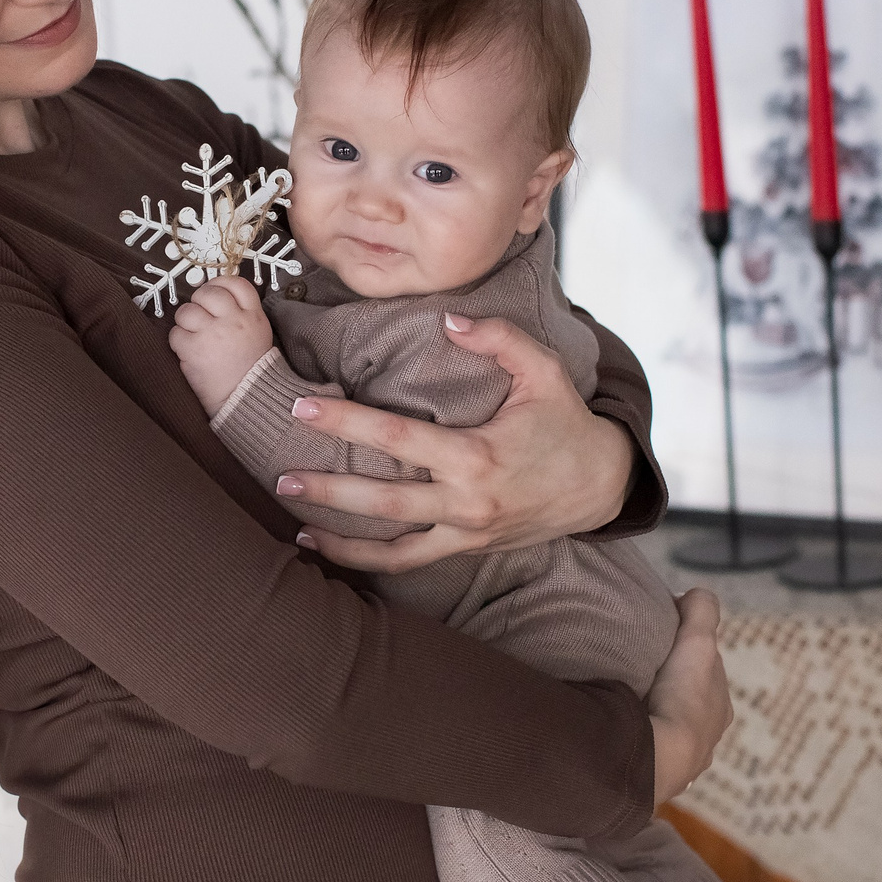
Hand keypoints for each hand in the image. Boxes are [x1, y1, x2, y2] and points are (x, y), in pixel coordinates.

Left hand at [168, 276, 275, 416]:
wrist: (246, 400)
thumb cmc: (250, 371)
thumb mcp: (259, 335)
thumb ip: (243, 314)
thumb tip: (219, 297)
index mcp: (253, 316)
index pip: (236, 284)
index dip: (220, 283)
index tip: (213, 290)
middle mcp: (233, 320)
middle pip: (208, 292)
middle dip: (199, 301)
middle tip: (199, 316)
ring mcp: (212, 333)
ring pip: (187, 311)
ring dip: (185, 321)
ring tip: (193, 335)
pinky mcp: (194, 349)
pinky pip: (175, 334)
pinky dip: (178, 342)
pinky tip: (188, 351)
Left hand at [284, 311, 633, 571]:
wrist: (601, 485)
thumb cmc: (566, 423)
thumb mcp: (544, 371)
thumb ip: (498, 339)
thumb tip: (448, 319)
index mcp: (478, 454)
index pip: (397, 438)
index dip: (346, 424)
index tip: (303, 409)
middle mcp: (467, 500)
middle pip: (384, 499)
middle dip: (329, 489)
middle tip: (280, 473)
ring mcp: (466, 531)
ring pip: (391, 543)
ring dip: (339, 535)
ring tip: (291, 520)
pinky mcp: (467, 548)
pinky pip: (409, 561)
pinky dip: (367, 559)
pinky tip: (328, 549)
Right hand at [647, 590, 729, 809]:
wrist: (660, 757)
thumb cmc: (683, 698)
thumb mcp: (697, 642)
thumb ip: (702, 611)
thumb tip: (694, 594)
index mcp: (720, 708)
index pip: (707, 673)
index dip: (688, 655)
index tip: (663, 644)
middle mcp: (707, 739)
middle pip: (689, 703)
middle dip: (671, 687)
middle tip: (639, 670)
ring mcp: (683, 764)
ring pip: (669, 731)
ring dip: (654, 716)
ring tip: (626, 701)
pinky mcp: (656, 779)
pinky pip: (648, 753)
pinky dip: (639, 740)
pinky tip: (623, 732)